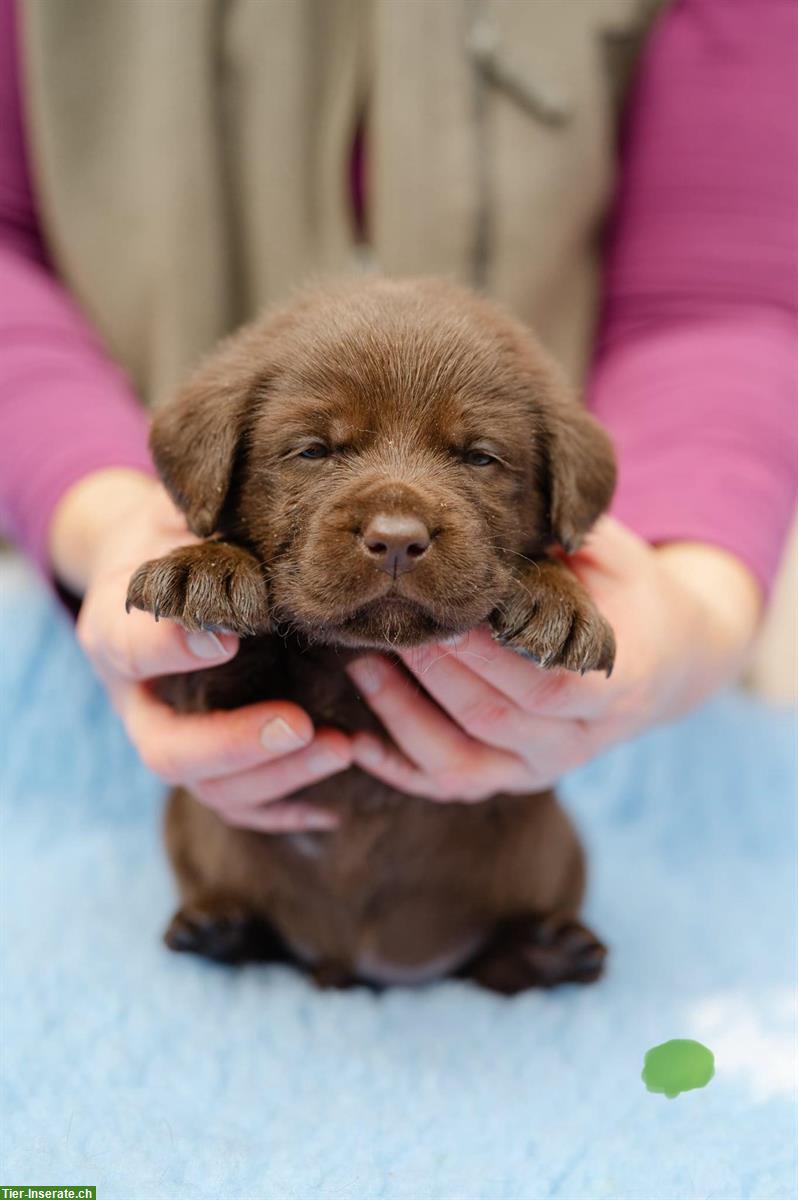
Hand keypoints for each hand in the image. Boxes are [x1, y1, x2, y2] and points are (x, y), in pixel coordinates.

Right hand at [49, 469, 350, 831]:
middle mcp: (136, 696)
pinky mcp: (207, 757)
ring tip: (342, 748)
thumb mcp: (180, 513)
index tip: (227, 637)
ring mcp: (171, 732)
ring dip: (276, 777)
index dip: (172, 647)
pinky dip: (284, 808)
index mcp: (117, 628)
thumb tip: (237, 498)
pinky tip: (334, 802)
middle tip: (301, 724)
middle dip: (235, 745)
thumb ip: (200, 513)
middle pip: (166, 749)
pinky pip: (237, 805)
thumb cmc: (182, 533)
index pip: (130, 646)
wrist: (162, 562)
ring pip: (207, 787)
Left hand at [346, 517, 760, 800]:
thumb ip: (574, 540)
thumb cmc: (623, 591)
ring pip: (462, 759)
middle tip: (388, 623)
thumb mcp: (615, 557)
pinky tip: (357, 740)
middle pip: (494, 717)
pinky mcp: (509, 778)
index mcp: (617, 687)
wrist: (659, 656)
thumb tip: (533, 514)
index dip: (491, 654)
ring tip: (361, 663)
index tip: (447, 607)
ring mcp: (540, 766)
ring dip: (404, 713)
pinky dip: (399, 769)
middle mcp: (578, 740)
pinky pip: (449, 783)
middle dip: (435, 671)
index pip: (548, 684)